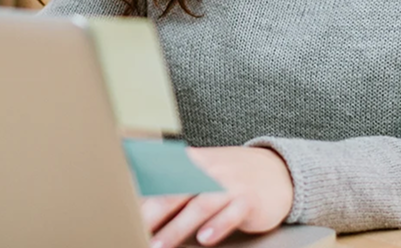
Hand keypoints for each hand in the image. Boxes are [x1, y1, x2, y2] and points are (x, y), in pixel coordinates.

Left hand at [141, 146, 293, 246]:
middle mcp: (209, 170)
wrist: (277, 171)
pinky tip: (205, 239)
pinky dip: (218, 225)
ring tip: (159, 245)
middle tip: (135, 229)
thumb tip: (142, 197)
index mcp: (193, 161)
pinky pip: (231, 213)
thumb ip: (176, 182)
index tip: (123, 208)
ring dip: (177, 227)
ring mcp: (230, 184)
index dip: (142, 192)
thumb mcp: (203, 170)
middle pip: (176, 191)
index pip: (162, 175)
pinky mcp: (249, 200)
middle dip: (153, 213)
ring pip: (200, 205)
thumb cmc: (230, 175)